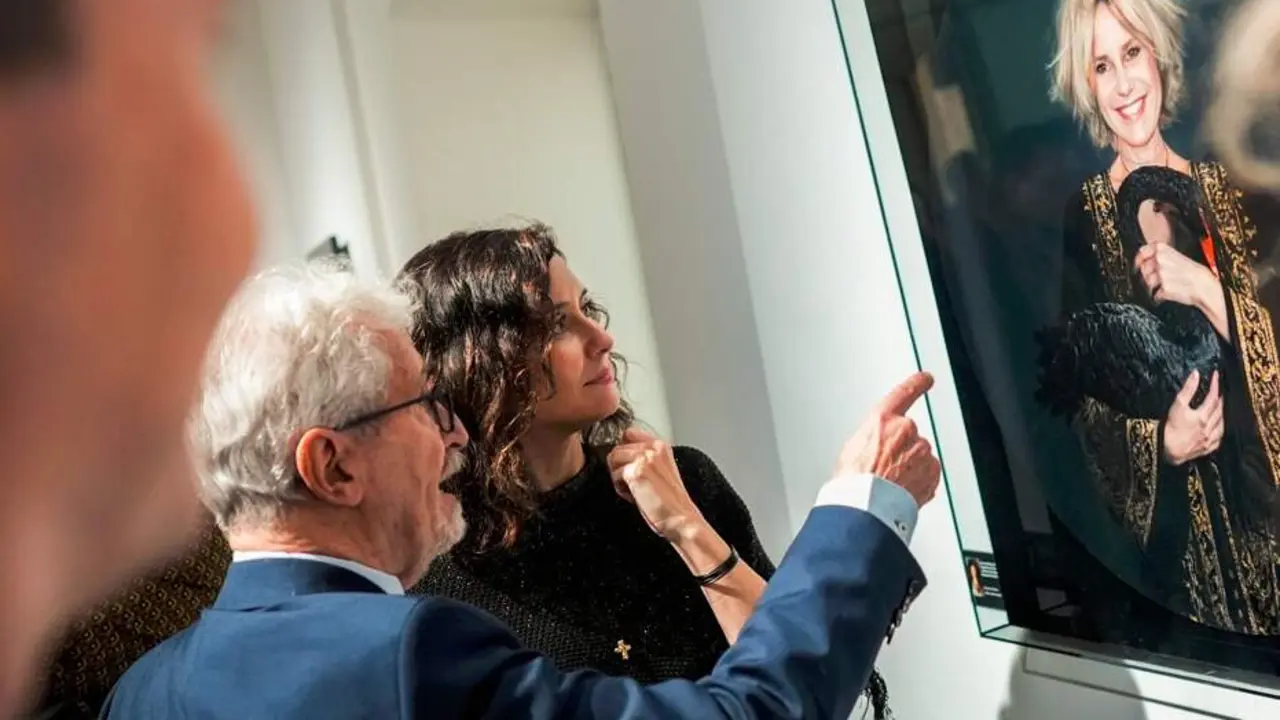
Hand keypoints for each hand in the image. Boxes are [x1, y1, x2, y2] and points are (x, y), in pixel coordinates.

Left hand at [608, 429, 706, 541]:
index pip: (628, 434)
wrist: (680, 520)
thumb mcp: (661, 471)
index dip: (623, 451)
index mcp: (661, 446)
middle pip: (618, 447)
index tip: (628, 467)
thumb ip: (644, 458)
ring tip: (635, 489)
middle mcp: (654, 448)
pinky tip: (635, 496)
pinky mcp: (637, 471)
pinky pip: (614, 474)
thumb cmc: (671, 502)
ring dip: (618, 476)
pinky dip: (620, 488)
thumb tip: (620, 456)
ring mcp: (645, 458)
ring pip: (613, 458)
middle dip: (620, 466)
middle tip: (634, 483)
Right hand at [834, 371, 940, 507]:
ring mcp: (921, 451)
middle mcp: (906, 430)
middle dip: (900, 449)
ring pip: (919, 456)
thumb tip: (875, 447)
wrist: (867, 506)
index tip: (926, 378)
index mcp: (882, 420)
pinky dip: (918, 481)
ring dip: (909, 467)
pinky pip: (927, 474)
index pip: (903, 394)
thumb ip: (871, 439)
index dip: (917, 383)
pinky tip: (900, 490)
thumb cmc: (854, 481)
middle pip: (908, 435)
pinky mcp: (932, 472)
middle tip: (883, 468)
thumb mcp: (851, 449)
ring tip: (889, 483)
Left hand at [1134, 243, 1220, 310]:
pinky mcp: (1163, 288)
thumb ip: (1160, 255)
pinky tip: (1169, 293)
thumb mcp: (1177, 257)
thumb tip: (1144, 258)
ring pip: (1147, 282)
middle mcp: (1160, 260)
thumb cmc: (1193, 273)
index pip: (1142, 251)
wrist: (1206, 286)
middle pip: (1143, 269)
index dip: (1139, 260)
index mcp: (1163, 249)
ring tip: (1167, 286)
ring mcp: (1161, 274)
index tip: (1138, 265)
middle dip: (1148, 275)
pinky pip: (1155, 294)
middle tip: (1160, 278)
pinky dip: (1160, 296)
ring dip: (1154, 286)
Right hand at [1163, 370, 1223, 465]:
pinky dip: (1220, 430)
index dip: (1215, 384)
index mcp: (1202, 416)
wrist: (1168, 451)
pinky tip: (1218, 427)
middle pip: (1220, 409)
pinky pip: (1220, 438)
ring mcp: (1210, 438)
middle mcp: (1209, 427)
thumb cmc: (1170, 429)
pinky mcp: (1207, 447)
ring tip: (1220, 407)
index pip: (1213, 396)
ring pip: (1222, 423)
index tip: (1215, 376)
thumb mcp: (1177, 405)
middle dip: (1220, 398)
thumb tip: (1196, 375)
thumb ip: (1188, 389)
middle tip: (1219, 391)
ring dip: (1222, 413)